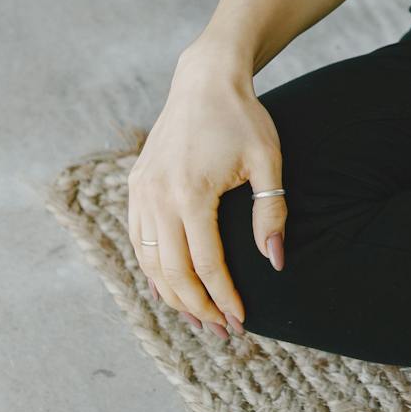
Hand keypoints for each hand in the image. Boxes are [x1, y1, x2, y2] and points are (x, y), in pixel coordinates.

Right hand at [125, 49, 290, 336]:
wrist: (204, 81)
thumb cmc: (243, 119)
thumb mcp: (268, 162)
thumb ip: (272, 213)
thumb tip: (276, 261)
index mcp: (191, 193)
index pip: (206, 265)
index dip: (223, 297)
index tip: (241, 321)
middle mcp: (158, 197)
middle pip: (172, 272)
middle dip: (198, 307)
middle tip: (221, 330)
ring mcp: (141, 192)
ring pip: (149, 262)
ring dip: (172, 295)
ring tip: (198, 317)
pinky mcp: (135, 186)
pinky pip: (138, 240)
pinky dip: (152, 269)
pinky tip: (170, 287)